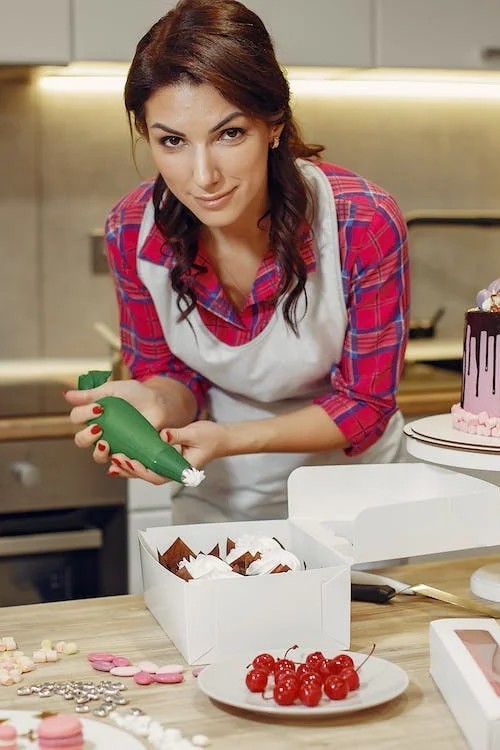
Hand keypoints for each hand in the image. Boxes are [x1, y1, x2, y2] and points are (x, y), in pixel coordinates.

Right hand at [64, 379, 169, 471]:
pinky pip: (118, 465)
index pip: (77, 417)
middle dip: (85, 436)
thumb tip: (66, 395)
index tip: (98, 407)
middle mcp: (99, 432)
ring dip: (98, 452)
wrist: (159, 402)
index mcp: (93, 415)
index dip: (83, 414)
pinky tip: (120, 456)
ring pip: (97, 456)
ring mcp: (113, 444)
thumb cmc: (136, 394)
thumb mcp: (112, 390)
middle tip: (98, 427)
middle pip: (81, 440)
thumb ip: (90, 393)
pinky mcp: (127, 453)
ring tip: (106, 443)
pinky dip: (117, 463)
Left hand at [99, 420, 228, 483]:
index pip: (158, 476)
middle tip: (114, 459)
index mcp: (181, 470)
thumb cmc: (211, 437)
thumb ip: (177, 434)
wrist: (222, 438)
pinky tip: (123, 457)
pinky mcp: (168, 460)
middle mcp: (174, 471)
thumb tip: (162, 435)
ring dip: (130, 467)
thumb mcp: (195, 432)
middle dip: (130, 470)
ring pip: (147, 471)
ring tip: (113, 460)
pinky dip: (137, 461)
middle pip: (148, 476)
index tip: (130, 461)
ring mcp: (171, 467)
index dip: (142, 471)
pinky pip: (150, 463)